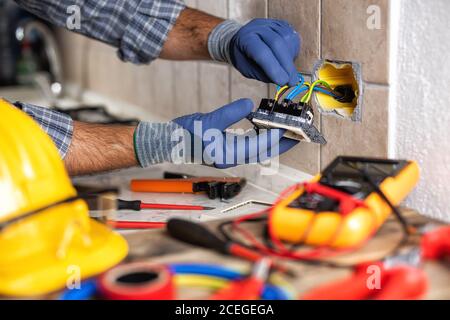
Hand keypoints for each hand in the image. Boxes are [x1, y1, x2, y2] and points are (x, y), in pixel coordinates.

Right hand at [172, 99, 297, 168]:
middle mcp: (232, 158)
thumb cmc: (185, 134)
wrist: (170, 142)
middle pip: (264, 152)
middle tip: (297, 132)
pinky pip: (251, 145)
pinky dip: (261, 137)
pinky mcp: (229, 150)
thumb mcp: (208, 121)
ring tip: (286, 129)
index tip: (288, 126)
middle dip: (282, 142)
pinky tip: (265, 127)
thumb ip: (229, 113)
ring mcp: (231, 155)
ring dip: (273, 140)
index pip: (259, 146)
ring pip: (259, 150)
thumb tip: (248, 104)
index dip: (275, 136)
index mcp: (228, 154)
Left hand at [229, 19, 300, 85]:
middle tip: (292, 81)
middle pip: (277, 43)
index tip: (283, 82)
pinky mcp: (281, 24)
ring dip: (290, 58)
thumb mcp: (248, 70)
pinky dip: (293, 51)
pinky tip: (288, 59)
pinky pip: (293, 37)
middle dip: (287, 65)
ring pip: (287, 38)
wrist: (241, 40)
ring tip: (287, 70)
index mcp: (245, 38)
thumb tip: (284, 79)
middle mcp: (258, 27)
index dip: (274, 68)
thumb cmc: (244, 58)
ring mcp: (270, 23)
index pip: (261, 53)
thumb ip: (263, 74)